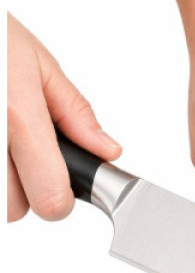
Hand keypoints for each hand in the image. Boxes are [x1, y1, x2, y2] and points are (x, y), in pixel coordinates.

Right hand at [7, 13, 120, 221]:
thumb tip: (106, 150)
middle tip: (23, 157)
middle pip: (16, 209)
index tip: (61, 193)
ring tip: (5, 146)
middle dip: (24, 192)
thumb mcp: (38, 63)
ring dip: (2, 187)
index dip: (60, 202)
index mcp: (17, 116)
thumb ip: (75, 113)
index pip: (50, 198)